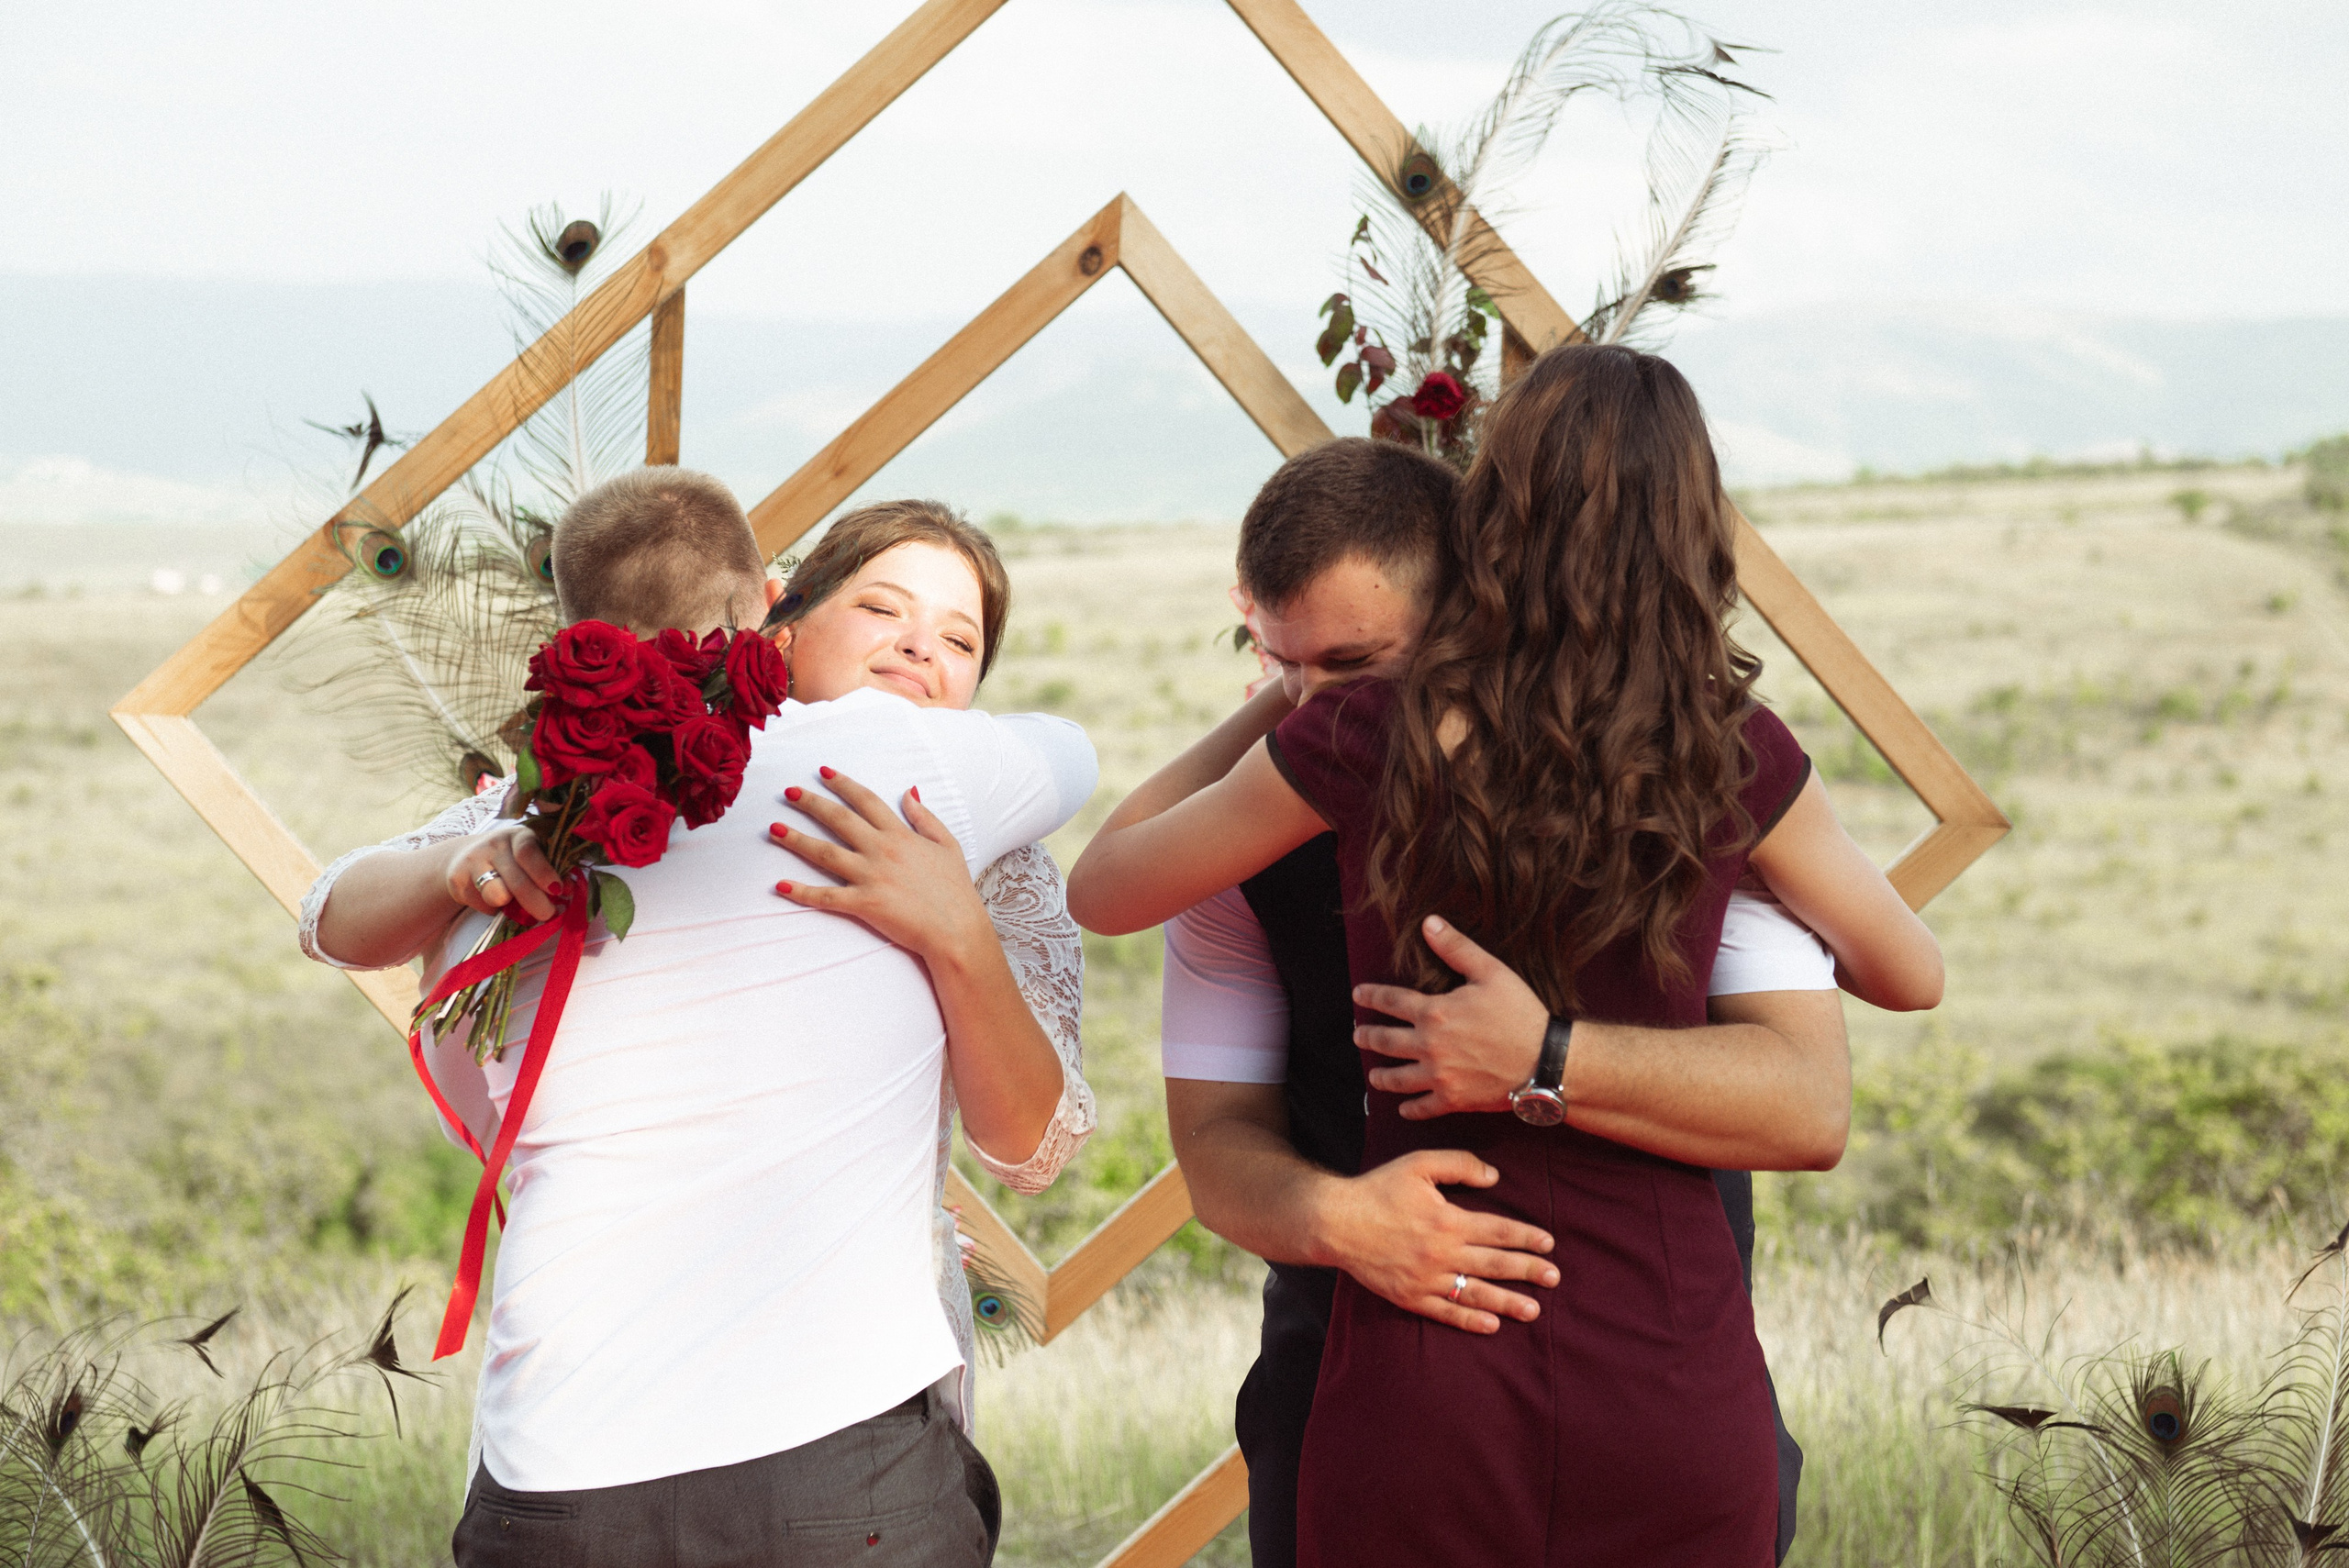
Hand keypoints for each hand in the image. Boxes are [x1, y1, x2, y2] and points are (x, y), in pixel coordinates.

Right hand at [441, 824, 561, 921]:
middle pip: (516, 880)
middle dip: (535, 902)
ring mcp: (473, 861)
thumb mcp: (531, 858)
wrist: (464, 857)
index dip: (544, 872)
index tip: (557, 890)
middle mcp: (494, 845)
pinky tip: (493, 899)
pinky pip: (483, 905)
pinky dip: (494, 909)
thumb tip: (570, 890)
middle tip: (547, 915)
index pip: (528, 852)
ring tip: (515, 904)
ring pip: (496, 895)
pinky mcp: (457, 880)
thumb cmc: (511, 860)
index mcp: (518, 836)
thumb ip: (550, 871)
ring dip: (511, 907)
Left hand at [768, 768, 988, 961]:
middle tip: (788, 792)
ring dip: (796, 840)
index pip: (866, 800)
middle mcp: (881, 850)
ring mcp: (870, 876)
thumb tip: (909, 791)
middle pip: (839, 819)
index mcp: (900, 834)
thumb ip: (925, 817)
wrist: (957, 930)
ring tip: (773, 829)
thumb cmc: (956, 890)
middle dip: (811, 803)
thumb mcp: (948, 844)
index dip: (843, 783)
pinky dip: (801, 892)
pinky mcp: (864, 903)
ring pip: (825, 853)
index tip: (822, 772)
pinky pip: (826, 896)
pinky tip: (779, 885)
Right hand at [1318, 1149, 1557, 1332]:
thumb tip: (1493, 1177)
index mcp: (1448, 1220)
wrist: (1335, 1222)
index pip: (1498, 1231)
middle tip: (1554, 1278)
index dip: (1526, 1237)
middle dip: (1528, 1271)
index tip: (1548, 1244)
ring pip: (1476, 1293)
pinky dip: (1470, 1321)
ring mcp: (1426, 1279)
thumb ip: (1459, 1165)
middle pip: (1495, 1264)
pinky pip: (1446, 1312)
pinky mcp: (1410, 1297)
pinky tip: (1491, 1326)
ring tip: (1534, 1310)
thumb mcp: (1418, 1164)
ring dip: (1508, 1302)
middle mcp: (1442, 1253)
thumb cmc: (1378, 1189)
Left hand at [1352, 916, 1551, 1119]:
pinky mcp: (1453, 1100)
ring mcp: (1439, 1076)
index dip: (1372, 996)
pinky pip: (1423, 1108)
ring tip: (1373, 1076)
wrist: (1544, 1061)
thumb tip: (1429, 923)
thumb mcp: (1490, 972)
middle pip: (1386, 1042)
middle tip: (1357, 1037)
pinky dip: (1410, 1109)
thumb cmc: (1520, 1013)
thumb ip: (1456, 948)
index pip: (1391, 1001)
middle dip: (1368, 1038)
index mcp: (1434, 1012)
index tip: (1358, 995)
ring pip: (1398, 1078)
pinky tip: (1403, 1109)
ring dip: (1381, 1077)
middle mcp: (1429, 1045)